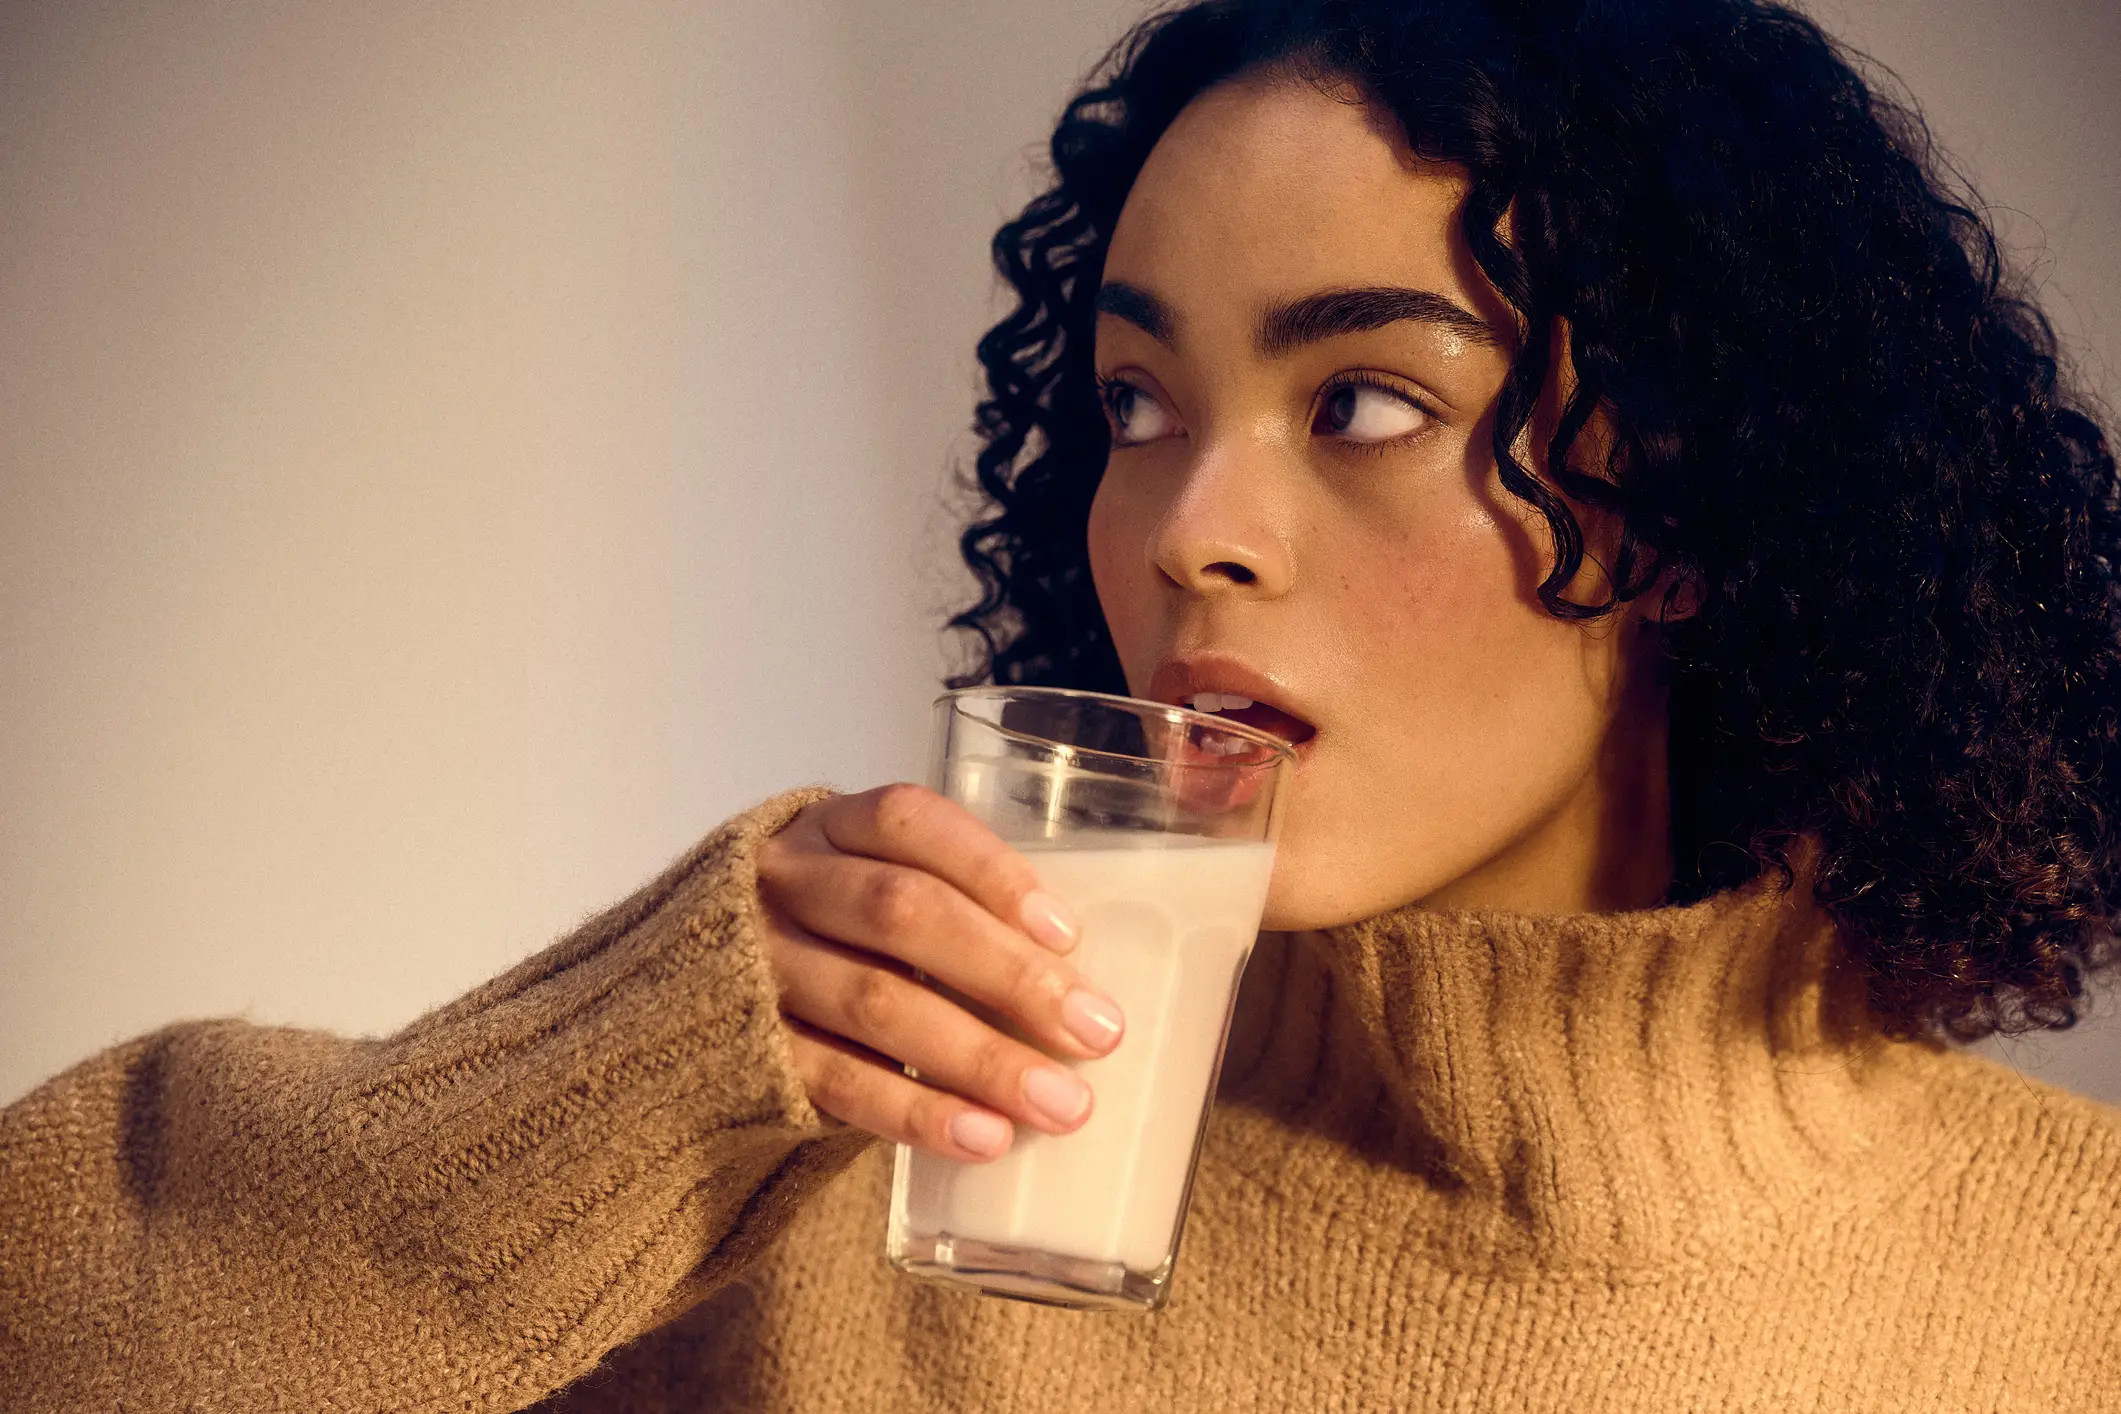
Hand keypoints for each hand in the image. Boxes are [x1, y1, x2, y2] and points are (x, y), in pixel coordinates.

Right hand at [756, 784, 1124, 1161]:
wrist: (688, 999)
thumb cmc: (826, 937)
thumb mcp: (866, 887)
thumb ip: (947, 908)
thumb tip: (1075, 982)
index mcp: (828, 828)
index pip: (910, 823)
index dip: (992, 871)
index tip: (1068, 934)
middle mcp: (786, 884)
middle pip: (902, 913)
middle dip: (1009, 974)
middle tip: (1098, 1031)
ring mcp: (758, 967)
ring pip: (876, 1003)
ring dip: (981, 1058)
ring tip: (1062, 1104)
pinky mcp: (747, 1051)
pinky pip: (837, 1081)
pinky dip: (917, 1112)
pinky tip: (984, 1137)